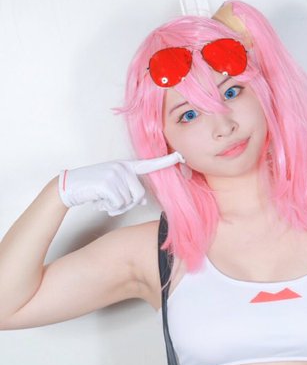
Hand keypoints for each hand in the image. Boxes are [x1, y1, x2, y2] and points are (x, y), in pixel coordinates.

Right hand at [57, 151, 183, 215]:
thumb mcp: (113, 186)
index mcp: (126, 166)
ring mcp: (114, 173)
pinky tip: (99, 201)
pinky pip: (117, 204)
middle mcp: (122, 167)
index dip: (165, 161)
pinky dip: (109, 207)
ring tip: (104, 200)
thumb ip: (128, 190)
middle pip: (139, 195)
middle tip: (112, 203)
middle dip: (127, 204)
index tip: (180, 156)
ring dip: (116, 207)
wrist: (70, 186)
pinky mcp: (107, 182)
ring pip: (128, 201)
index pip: (148, 164)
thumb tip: (142, 201)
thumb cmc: (93, 188)